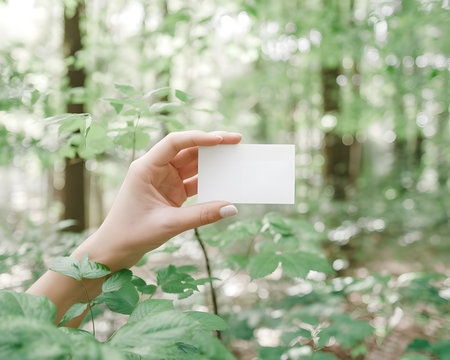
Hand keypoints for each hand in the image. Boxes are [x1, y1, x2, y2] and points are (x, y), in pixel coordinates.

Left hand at [72, 130, 241, 270]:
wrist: (115, 250)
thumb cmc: (131, 234)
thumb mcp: (168, 224)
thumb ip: (201, 215)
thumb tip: (231, 208)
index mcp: (146, 167)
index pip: (174, 143)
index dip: (198, 137)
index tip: (220, 140)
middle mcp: (155, 169)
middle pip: (187, 149)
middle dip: (211, 144)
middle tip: (236, 140)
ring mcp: (164, 180)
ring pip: (191, 164)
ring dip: (212, 161)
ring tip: (234, 157)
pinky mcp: (171, 192)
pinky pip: (193, 182)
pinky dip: (208, 181)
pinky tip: (223, 181)